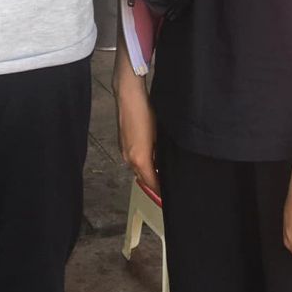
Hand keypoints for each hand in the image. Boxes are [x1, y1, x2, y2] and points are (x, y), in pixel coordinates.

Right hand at [113, 68, 158, 193]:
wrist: (128, 96)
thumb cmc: (146, 113)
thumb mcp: (159, 135)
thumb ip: (161, 155)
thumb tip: (165, 165)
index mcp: (140, 159)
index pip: (152, 183)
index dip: (161, 191)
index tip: (169, 195)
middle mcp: (129, 159)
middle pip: (143, 178)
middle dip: (154, 183)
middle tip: (167, 185)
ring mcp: (124, 151)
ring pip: (137, 169)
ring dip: (148, 172)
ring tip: (161, 170)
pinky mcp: (122, 143)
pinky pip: (133, 159)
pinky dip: (142, 162)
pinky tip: (151, 155)